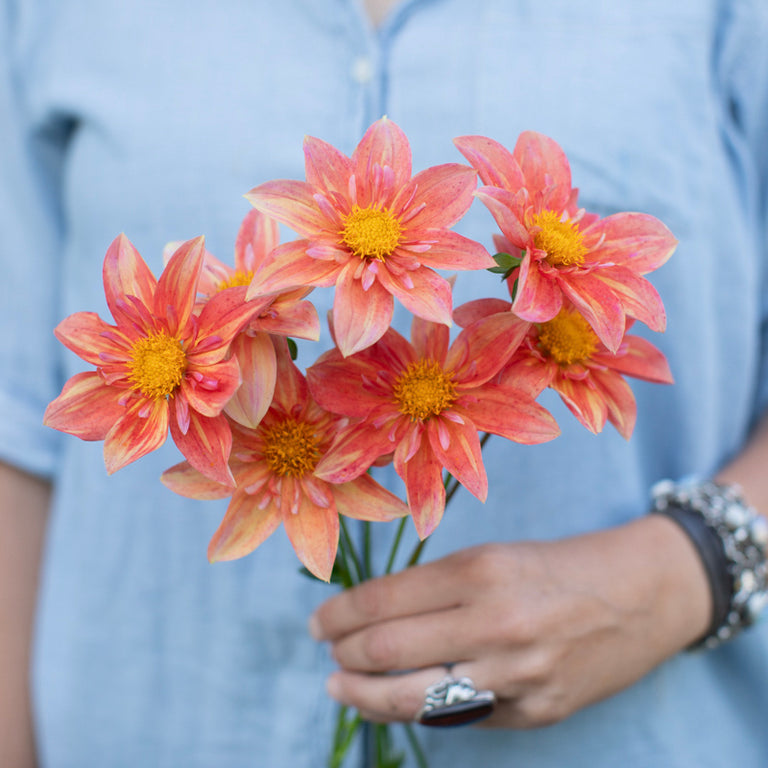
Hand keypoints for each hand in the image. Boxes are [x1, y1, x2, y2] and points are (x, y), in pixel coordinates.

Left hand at [309, 515, 710, 727]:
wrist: (641, 594)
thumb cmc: (556, 567)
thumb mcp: (493, 556)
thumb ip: (436, 588)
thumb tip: (372, 617)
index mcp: (480, 571)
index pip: (384, 601)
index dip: (339, 614)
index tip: (319, 621)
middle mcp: (494, 623)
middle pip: (388, 651)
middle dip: (343, 653)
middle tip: (328, 650)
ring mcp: (517, 674)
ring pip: (413, 699)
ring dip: (363, 695)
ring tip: (340, 686)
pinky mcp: (536, 713)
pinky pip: (459, 718)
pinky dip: (418, 711)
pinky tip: (396, 703)